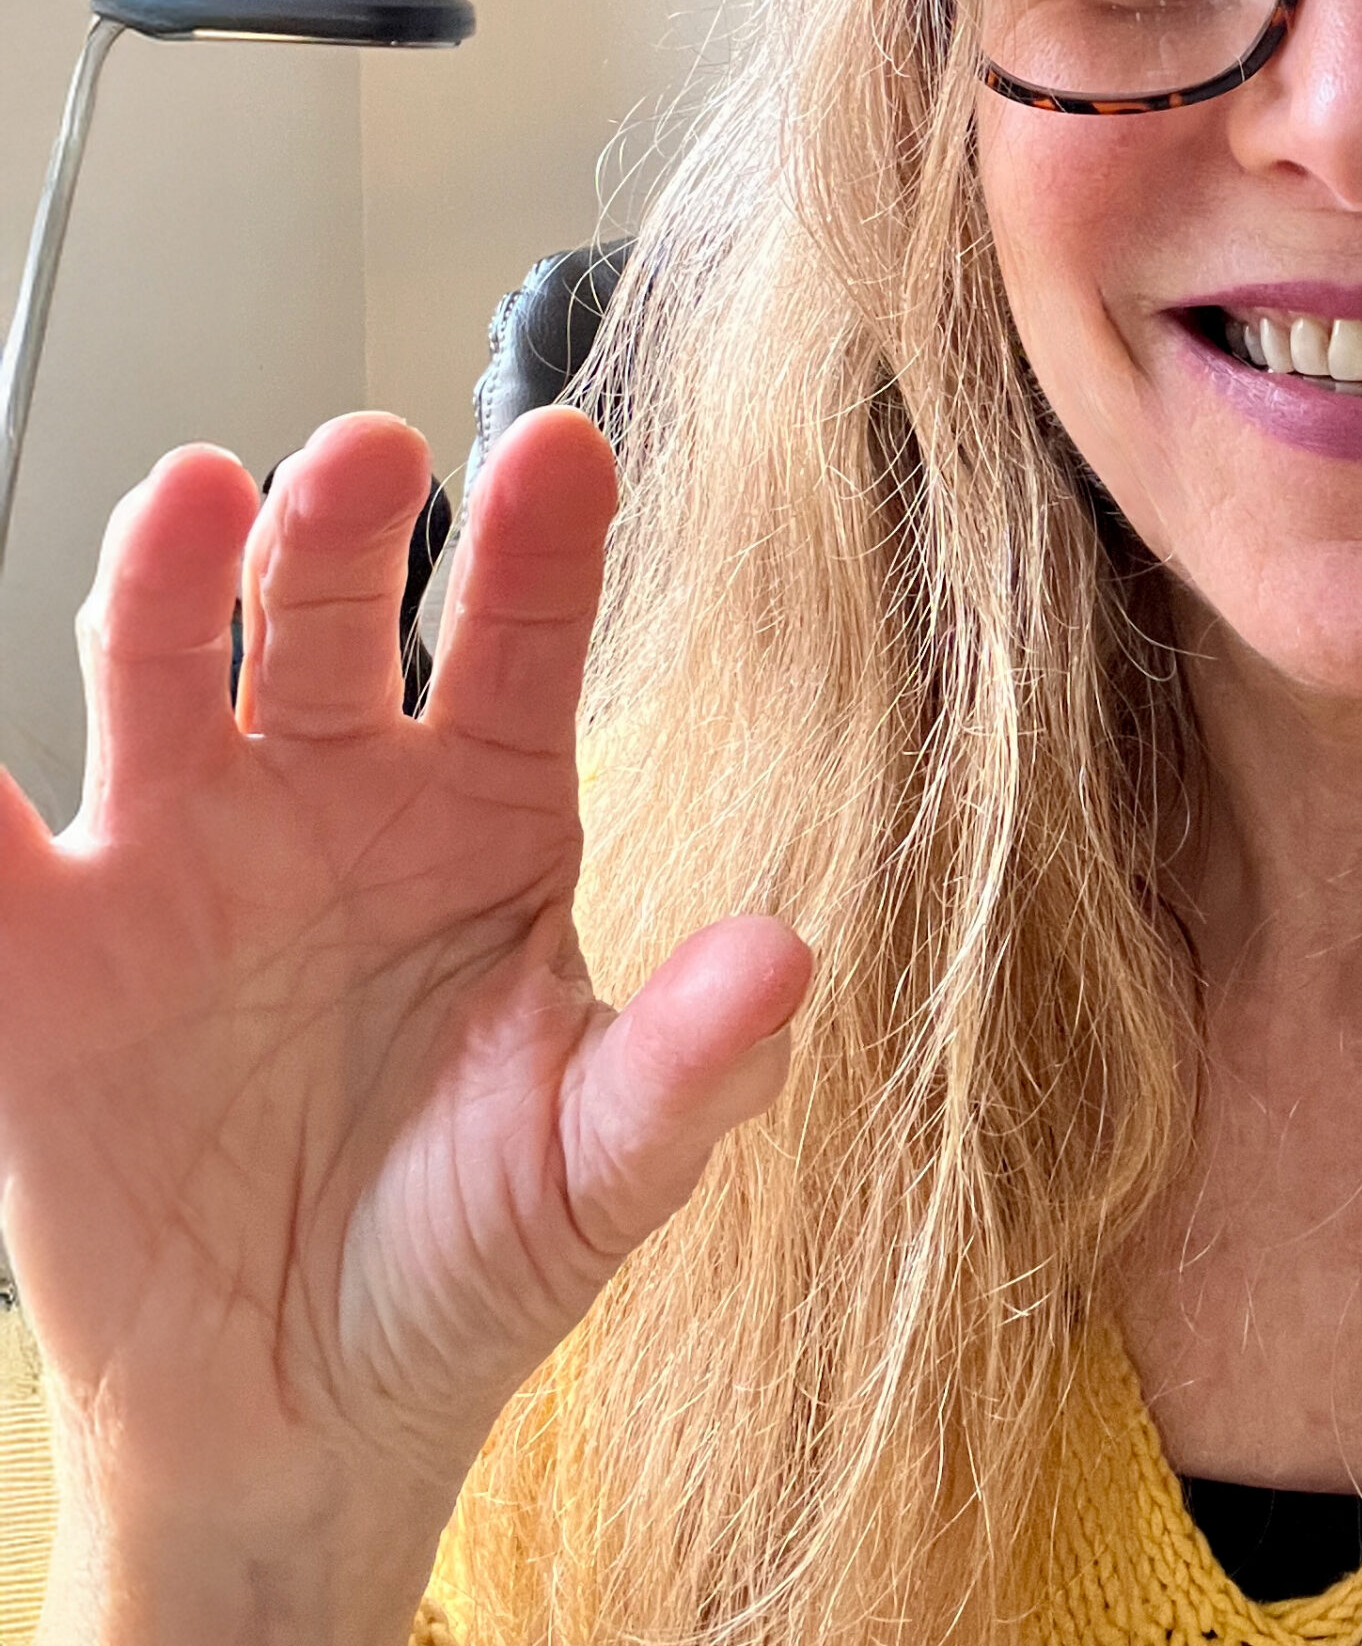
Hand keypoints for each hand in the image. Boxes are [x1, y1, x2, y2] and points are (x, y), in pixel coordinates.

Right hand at [0, 412, 810, 1645]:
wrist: (303, 1413)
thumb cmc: (474, 1256)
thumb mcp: (597, 1168)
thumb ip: (688, 1063)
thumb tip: (787, 958)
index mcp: (496, 819)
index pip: (528, 643)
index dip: (547, 545)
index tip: (567, 449)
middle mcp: (341, 799)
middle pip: (336, 613)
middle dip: (346, 521)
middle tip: (367, 455)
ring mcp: (186, 855)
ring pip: (168, 667)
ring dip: (174, 575)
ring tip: (194, 498)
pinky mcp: (47, 953)